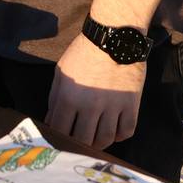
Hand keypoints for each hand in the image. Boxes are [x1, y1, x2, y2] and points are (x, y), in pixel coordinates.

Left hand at [47, 34, 145, 149]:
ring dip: (99, 143)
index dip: (58, 137)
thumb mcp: (62, 72)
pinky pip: (126, 131)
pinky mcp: (131, 105)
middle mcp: (90, 105)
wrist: (113, 38)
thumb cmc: (83, 53)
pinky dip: (119, 135)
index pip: (59, 129)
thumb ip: (54, 98)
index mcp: (69, 97)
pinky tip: (113, 130)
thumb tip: (51, 121)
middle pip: (83, 139)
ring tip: (95, 139)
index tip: (60, 139)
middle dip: (78, 144)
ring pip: (105, 139)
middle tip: (78, 142)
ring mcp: (113, 107)